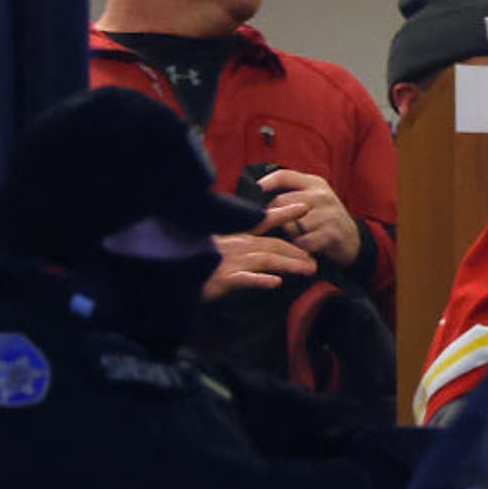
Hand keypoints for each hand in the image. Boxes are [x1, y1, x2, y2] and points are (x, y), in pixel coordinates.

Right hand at [202, 203, 316, 299]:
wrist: (170, 274)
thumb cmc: (195, 261)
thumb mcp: (218, 247)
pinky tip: (275, 282)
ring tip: (309, 269)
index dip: (285, 213)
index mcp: (235, 235)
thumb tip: (261, 249)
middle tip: (317, 259)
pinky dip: (259, 280)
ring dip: (289, 264)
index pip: (263, 221)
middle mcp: (235, 245)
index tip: (304, 205)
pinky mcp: (222, 279)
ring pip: (266, 260)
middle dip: (297, 251)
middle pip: (273, 245)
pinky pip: (243, 279)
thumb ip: (239, 244)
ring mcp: (230, 261)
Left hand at [256, 168, 361, 266]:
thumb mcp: (313, 198)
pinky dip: (298, 246)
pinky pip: (303, 241)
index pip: (284, 176)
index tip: (254, 191)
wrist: (353, 240)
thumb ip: (292, 192)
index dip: (266, 182)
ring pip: (291, 223)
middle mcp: (322, 195)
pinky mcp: (331, 233)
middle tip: (268, 226)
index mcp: (315, 183)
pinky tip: (299, 247)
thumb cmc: (325, 218)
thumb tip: (257, 194)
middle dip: (272, 215)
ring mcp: (328, 214)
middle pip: (283, 201)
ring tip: (285, 238)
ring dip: (285, 234)